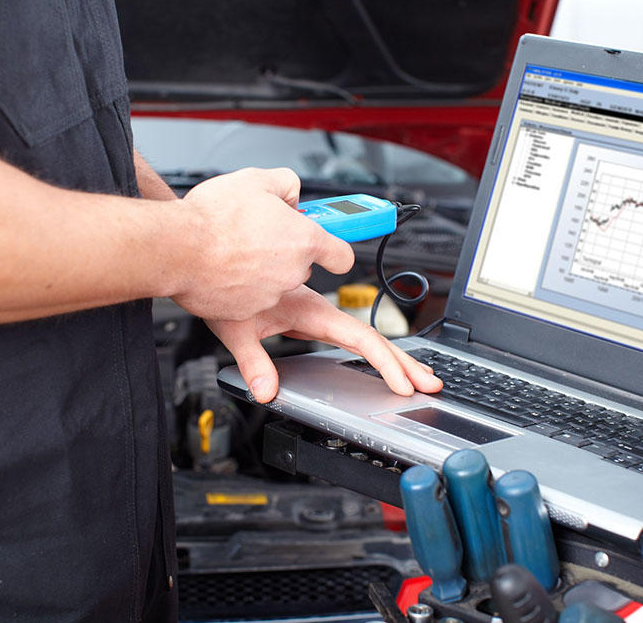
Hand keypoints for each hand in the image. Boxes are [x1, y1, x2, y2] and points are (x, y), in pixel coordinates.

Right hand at [172, 167, 353, 320]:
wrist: (178, 248)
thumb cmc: (214, 217)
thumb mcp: (257, 179)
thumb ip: (286, 184)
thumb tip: (291, 194)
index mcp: (303, 240)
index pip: (343, 255)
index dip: (337, 247)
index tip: (332, 242)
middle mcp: (292, 272)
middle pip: (302, 264)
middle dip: (286, 250)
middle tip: (260, 232)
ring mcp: (270, 295)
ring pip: (275, 281)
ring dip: (261, 266)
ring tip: (234, 247)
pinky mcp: (245, 312)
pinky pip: (249, 296)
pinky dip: (240, 284)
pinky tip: (223, 266)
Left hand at [206, 285, 442, 401]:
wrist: (212, 253)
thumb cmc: (222, 283)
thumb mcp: (235, 328)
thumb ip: (252, 361)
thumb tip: (266, 391)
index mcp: (311, 311)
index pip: (359, 339)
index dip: (385, 362)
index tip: (404, 383)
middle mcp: (319, 310)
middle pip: (372, 337)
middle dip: (404, 361)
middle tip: (430, 383)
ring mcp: (315, 311)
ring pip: (362, 332)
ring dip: (391, 354)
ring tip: (416, 375)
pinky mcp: (306, 312)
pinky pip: (347, 328)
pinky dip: (370, 346)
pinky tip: (378, 359)